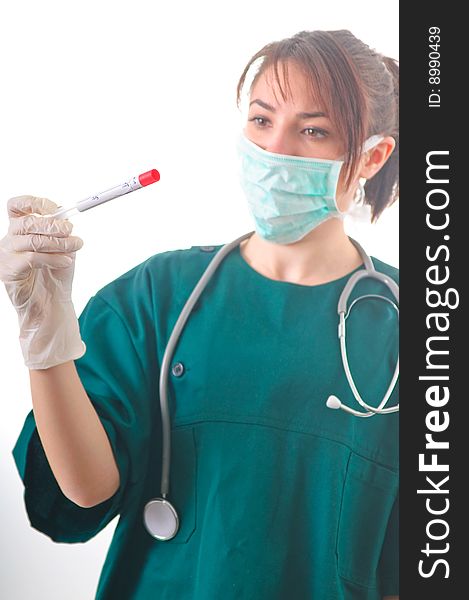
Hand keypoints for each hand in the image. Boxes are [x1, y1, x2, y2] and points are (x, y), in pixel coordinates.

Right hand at [0, 195, 85, 368]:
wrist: (51, 304)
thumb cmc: (56, 274)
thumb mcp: (63, 248)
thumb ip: (61, 233)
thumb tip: (66, 220)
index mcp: (20, 229)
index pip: (17, 206)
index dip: (34, 202)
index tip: (55, 208)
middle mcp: (10, 239)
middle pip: (26, 222)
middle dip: (52, 224)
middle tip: (71, 230)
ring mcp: (7, 255)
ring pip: (31, 240)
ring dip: (58, 242)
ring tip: (76, 246)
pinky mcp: (9, 271)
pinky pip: (31, 258)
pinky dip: (52, 258)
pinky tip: (66, 262)